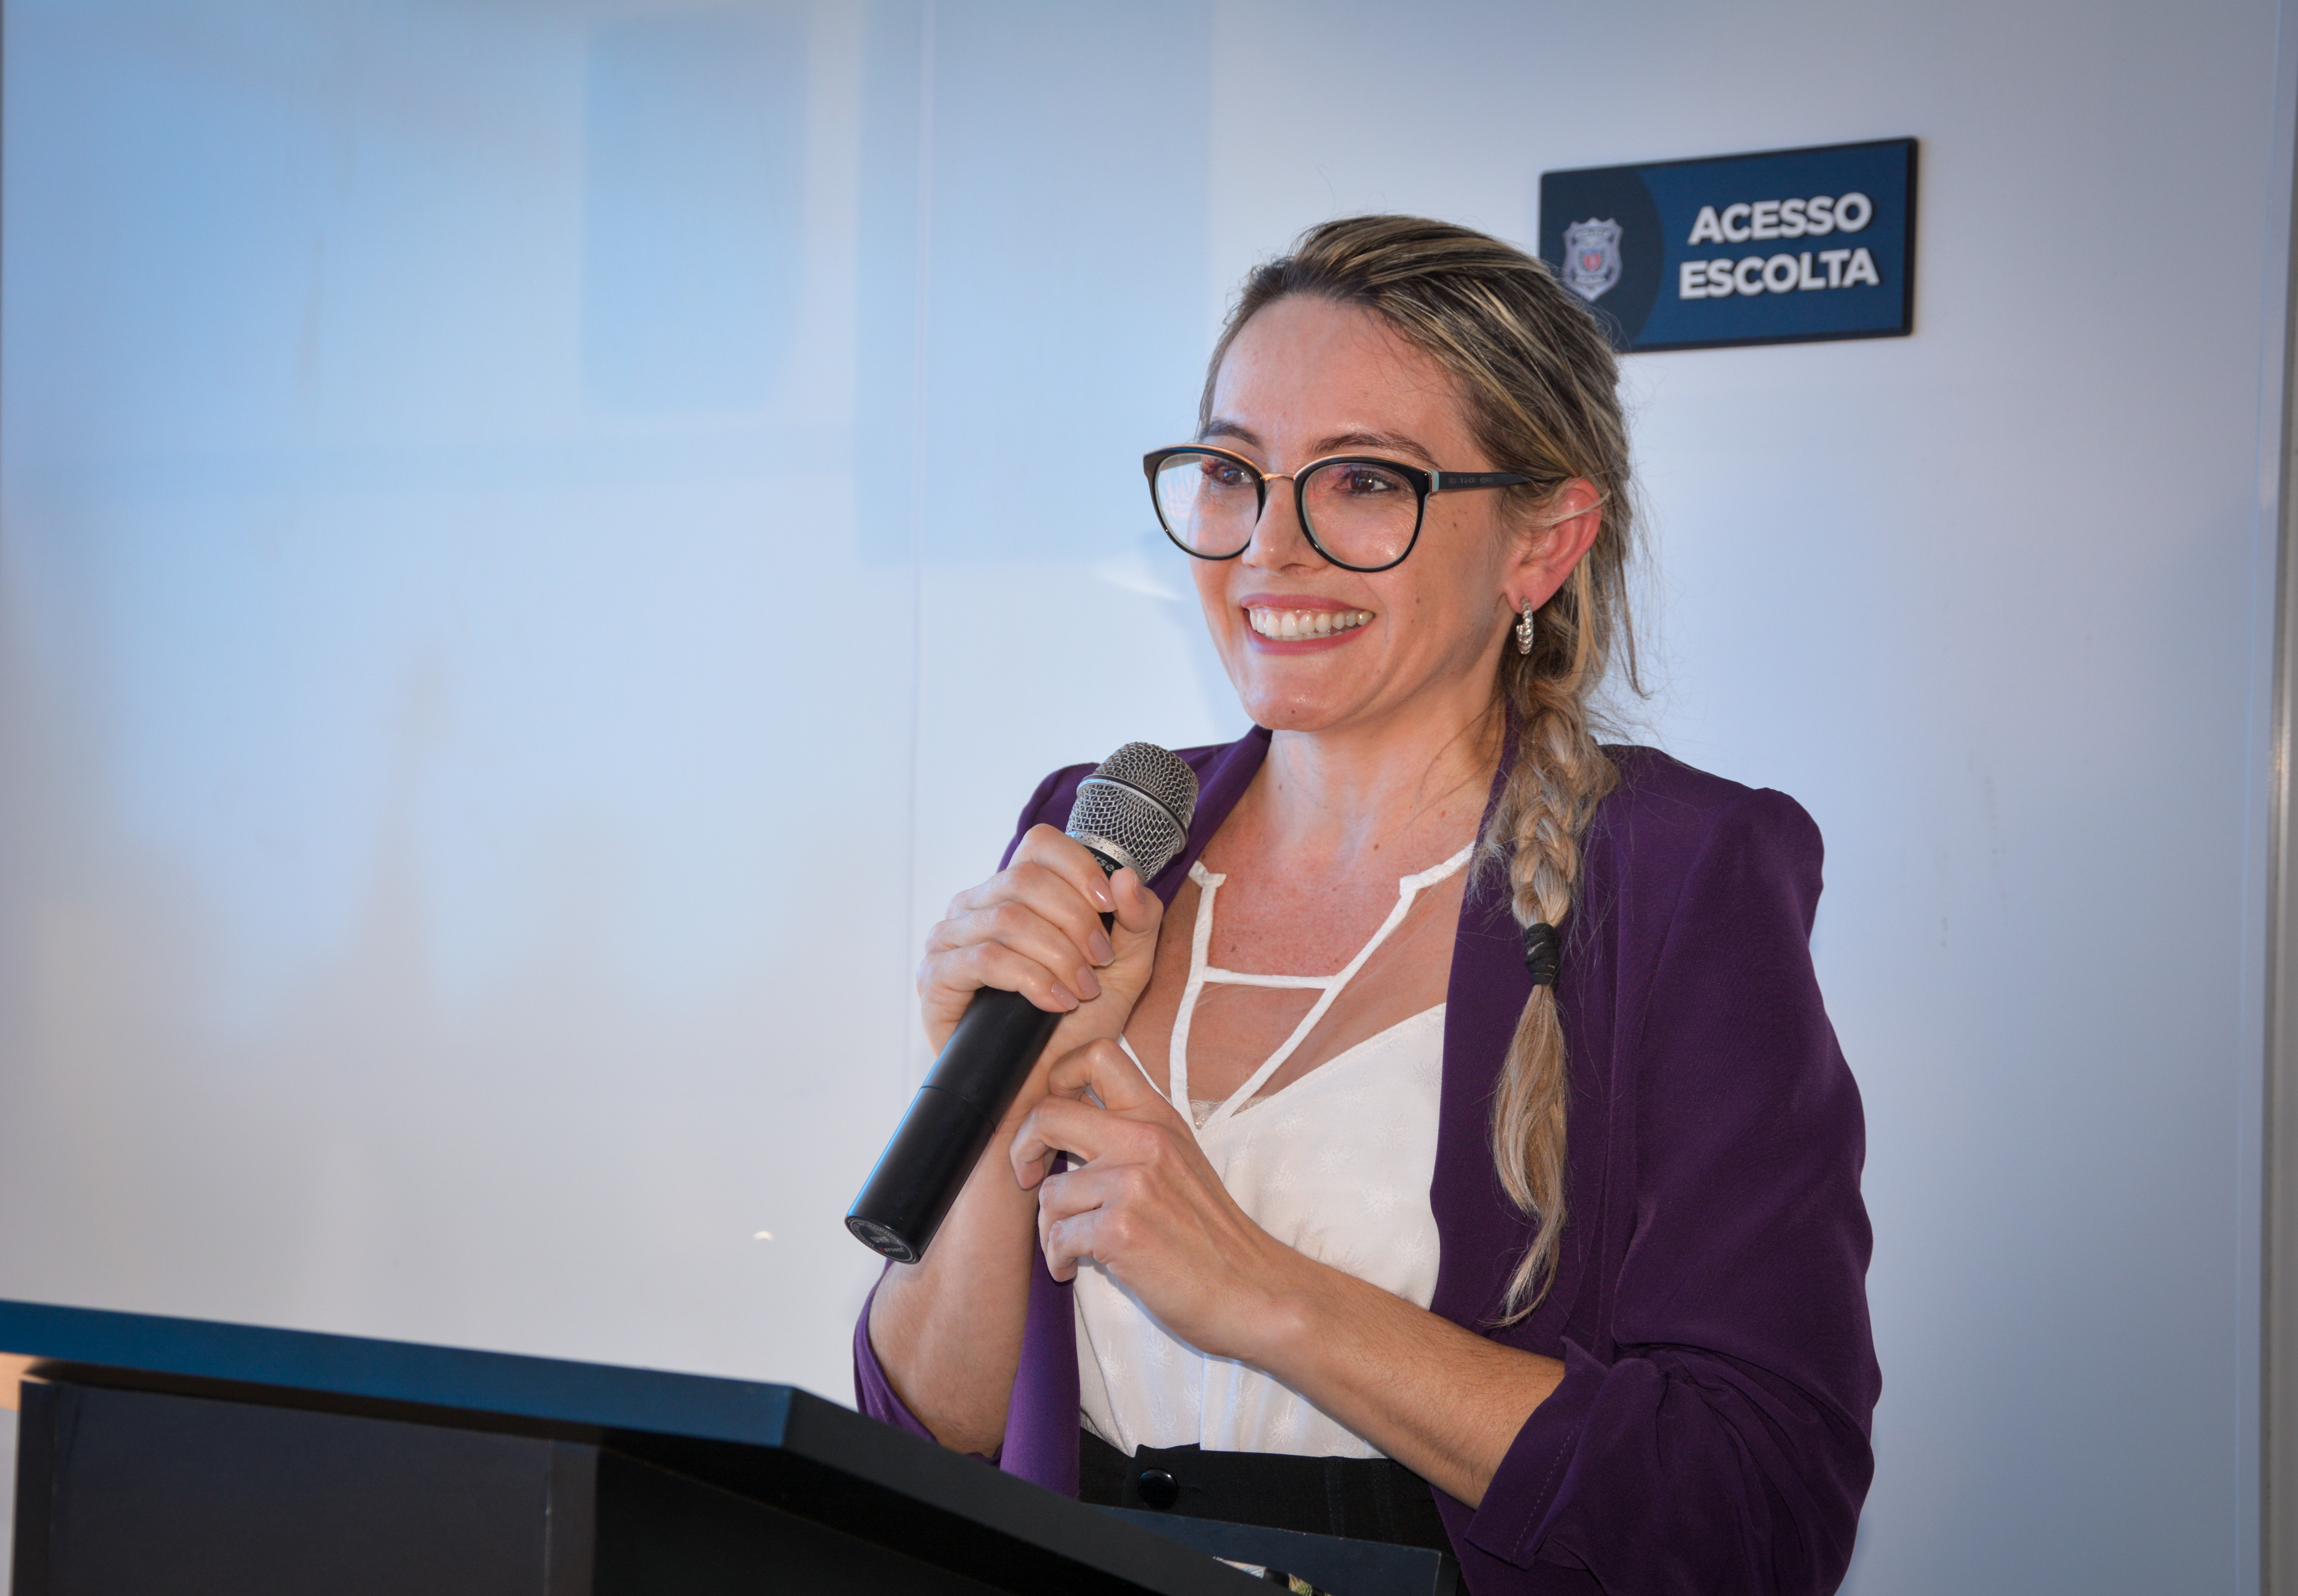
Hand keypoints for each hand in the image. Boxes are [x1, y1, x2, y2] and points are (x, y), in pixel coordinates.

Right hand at [918, 823, 1163, 1049]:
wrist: (1045, 1087)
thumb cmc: (1079, 1024)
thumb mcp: (1128, 968)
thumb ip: (1139, 919)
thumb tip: (1126, 877)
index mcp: (1014, 890)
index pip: (1038, 845)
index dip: (1078, 868)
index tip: (1109, 907)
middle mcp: (975, 905)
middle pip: (1026, 879)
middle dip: (1076, 921)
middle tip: (1100, 963)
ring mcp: (949, 938)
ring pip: (1008, 918)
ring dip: (1058, 955)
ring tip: (1081, 990)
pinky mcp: (936, 976)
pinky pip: (986, 959)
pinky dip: (1032, 979)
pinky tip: (1056, 1003)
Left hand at [1010, 1039, 1296, 1363]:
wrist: (1249, 1288)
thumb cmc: (1210, 1235)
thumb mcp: (1180, 1161)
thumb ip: (1134, 1138)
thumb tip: (1071, 1130)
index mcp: (1159, 1117)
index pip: (1098, 1055)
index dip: (1057, 1076)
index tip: (1051, 1118)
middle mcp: (1144, 1140)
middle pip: (1049, 1114)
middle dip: (1022, 1149)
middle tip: (1027, 1176)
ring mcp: (1132, 1183)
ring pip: (1049, 1192)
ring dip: (1049, 1228)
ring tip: (1070, 1247)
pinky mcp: (1120, 1229)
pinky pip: (1057, 1237)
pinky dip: (1058, 1258)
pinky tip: (1074, 1268)